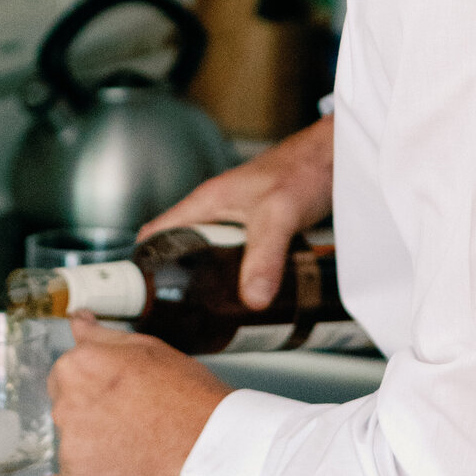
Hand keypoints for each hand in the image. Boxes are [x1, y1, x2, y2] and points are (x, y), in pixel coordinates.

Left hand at [32, 313, 230, 475]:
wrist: (210, 443)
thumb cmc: (187, 394)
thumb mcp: (146, 348)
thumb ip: (102, 337)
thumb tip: (78, 320)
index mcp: (77, 366)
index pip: (65, 376)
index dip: (90, 386)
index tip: (109, 397)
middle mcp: (65, 404)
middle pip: (63, 410)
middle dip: (86, 415)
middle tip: (123, 422)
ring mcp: (70, 447)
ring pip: (65, 448)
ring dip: (85, 451)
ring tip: (125, 452)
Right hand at [138, 111, 333, 308]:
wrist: (336, 156)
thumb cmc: (304, 167)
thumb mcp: (278, 216)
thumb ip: (264, 257)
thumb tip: (252, 299)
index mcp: (206, 203)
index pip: (156, 235)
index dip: (142, 266)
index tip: (140, 298)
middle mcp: (217, 212)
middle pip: (182, 253)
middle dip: (179, 286)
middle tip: (182, 320)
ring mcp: (239, 221)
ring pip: (213, 258)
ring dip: (214, 285)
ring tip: (216, 317)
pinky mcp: (261, 230)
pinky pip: (239, 259)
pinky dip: (241, 279)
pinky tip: (254, 298)